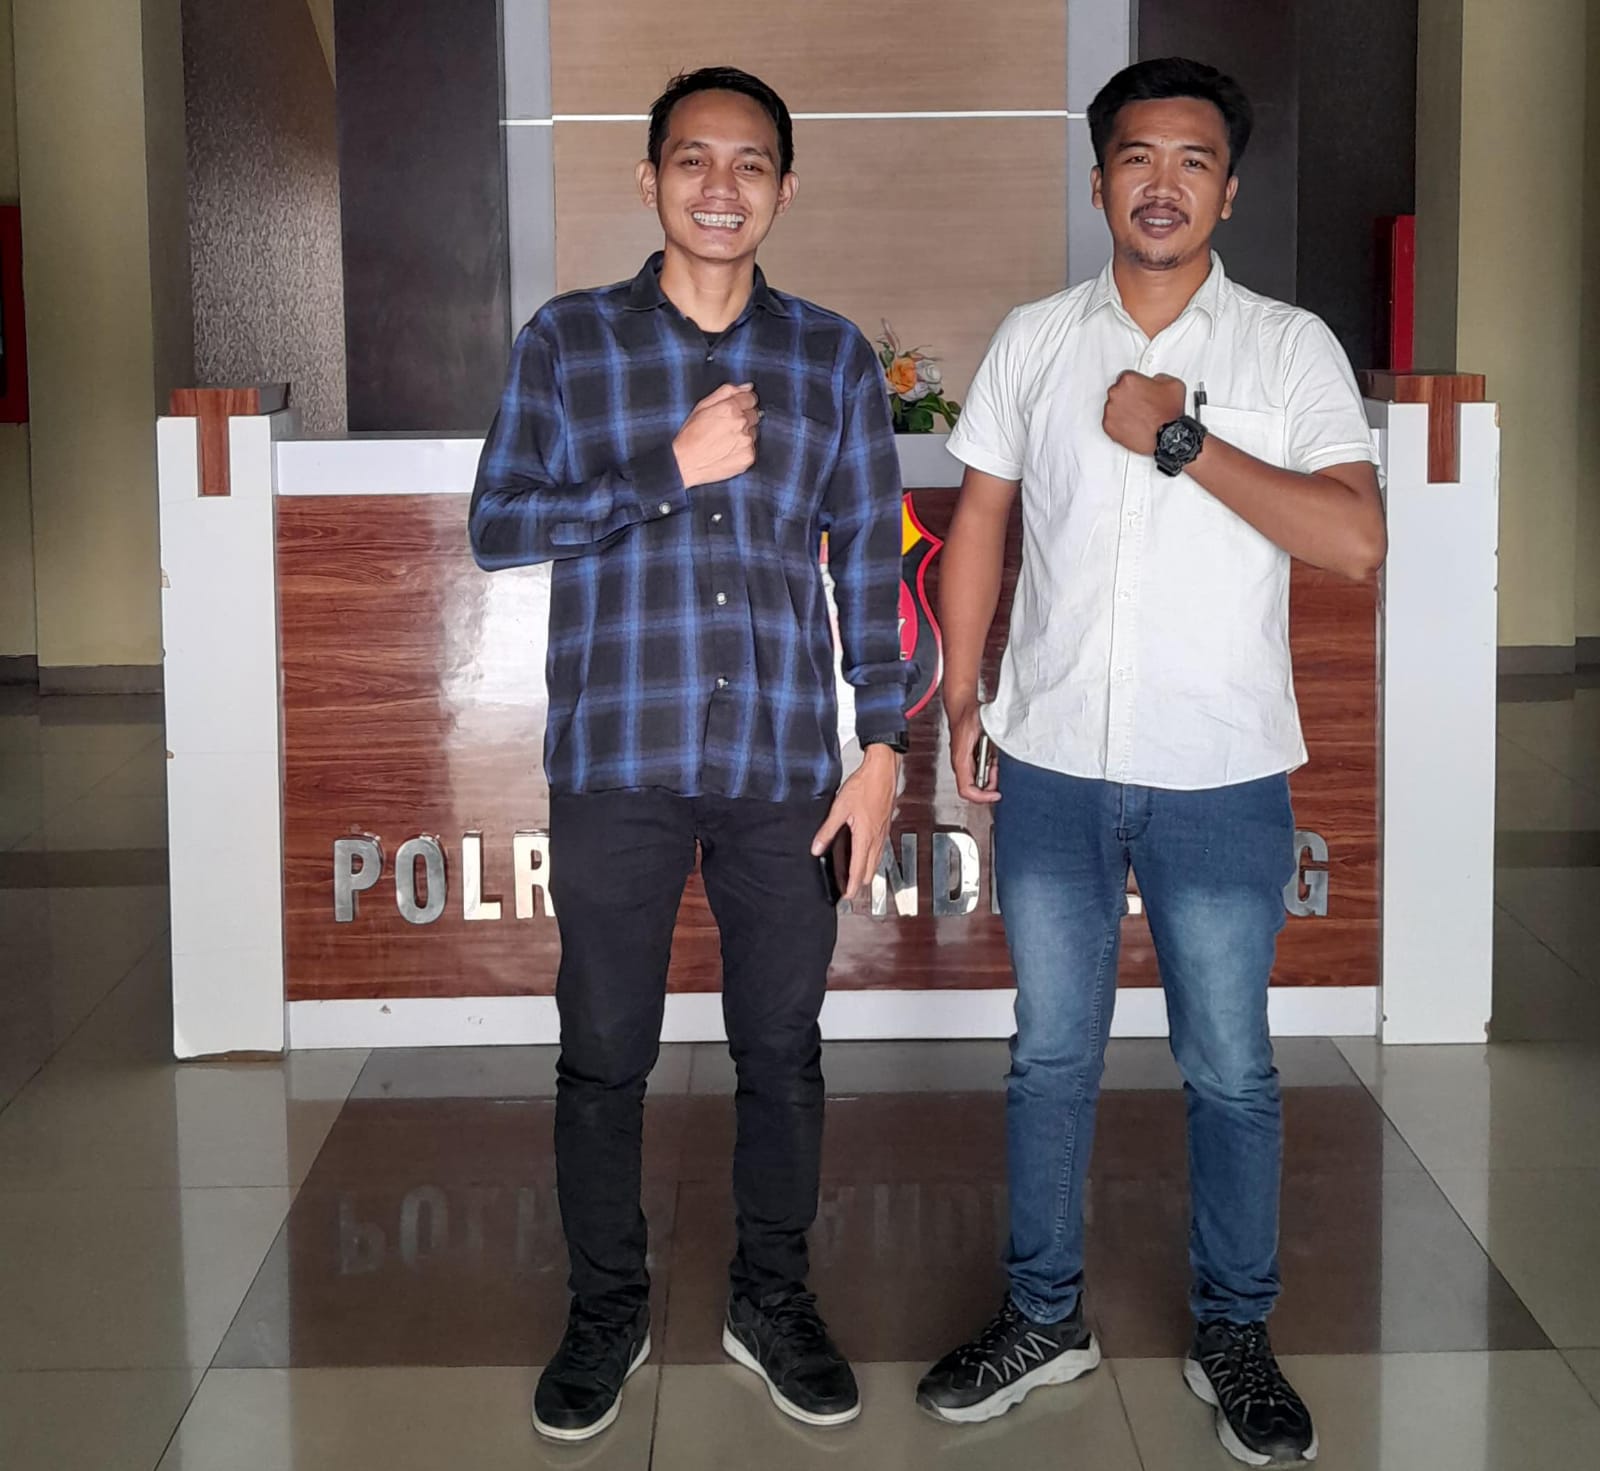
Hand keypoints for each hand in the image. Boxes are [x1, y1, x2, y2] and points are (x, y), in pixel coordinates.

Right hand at [673, 382, 758, 487]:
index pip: (751, 398)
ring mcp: (746, 441)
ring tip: (726, 441)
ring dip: (744, 434)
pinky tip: (728, 451)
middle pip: (755, 415)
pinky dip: (743, 450)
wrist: (686, 464)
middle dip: (744, 418)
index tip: (736, 409)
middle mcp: (741, 423)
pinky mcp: (748, 457)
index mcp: (730, 408)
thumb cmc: (690, 435)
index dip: (744, 403)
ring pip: (754, 432)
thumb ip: (727, 392)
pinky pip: (752, 449)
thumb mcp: (702, 406)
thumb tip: (747, 386)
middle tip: (727, 427)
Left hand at [811, 744, 898, 901]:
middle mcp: (877, 838)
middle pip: (871, 870)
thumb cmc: (865, 786)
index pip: (859, 870)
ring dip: (867, 871)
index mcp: (865, 837)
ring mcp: (883, 833)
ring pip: (877, 861)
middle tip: (849, 888)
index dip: (853, 886)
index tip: (847, 895)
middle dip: (860, 882)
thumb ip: (828, 829)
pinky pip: (880, 850)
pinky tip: (865, 854)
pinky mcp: (885, 827)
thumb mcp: (840, 807)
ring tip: (855, 876)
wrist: (883, 771)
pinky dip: (872, 858)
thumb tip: (817, 847)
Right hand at [947, 700, 999, 803]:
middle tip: (998, 775)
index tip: (996, 795)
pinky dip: (988, 771)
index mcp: (960, 760)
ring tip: (995, 766)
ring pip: (975, 783)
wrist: (962, 706)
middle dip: (988, 787)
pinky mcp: (967, 758)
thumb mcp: (984, 732)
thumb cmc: (968, 716)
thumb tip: (997, 764)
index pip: (966, 790)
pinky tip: (993, 761)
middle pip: (972, 790)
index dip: (982, 797)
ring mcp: (963, 762)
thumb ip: (989, 749)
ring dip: (988, 779)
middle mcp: (959, 764)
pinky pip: (977, 773)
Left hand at [1102, 371, 1185, 455]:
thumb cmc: (1168, 413)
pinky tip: (1131, 425)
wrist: (1167, 436)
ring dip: (1122, 411)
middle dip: (1127, 398)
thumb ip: (1158, 377)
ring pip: (1112, 407)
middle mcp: (1116, 393)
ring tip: (1137, 417)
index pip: (1124, 378)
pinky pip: (1110, 422)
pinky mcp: (1108, 426)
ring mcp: (1110, 410)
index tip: (1138, 391)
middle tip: (1139, 406)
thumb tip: (1154, 380)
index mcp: (1129, 380)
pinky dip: (1118, 424)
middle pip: (1117, 392)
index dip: (1134, 385)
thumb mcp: (1173, 384)